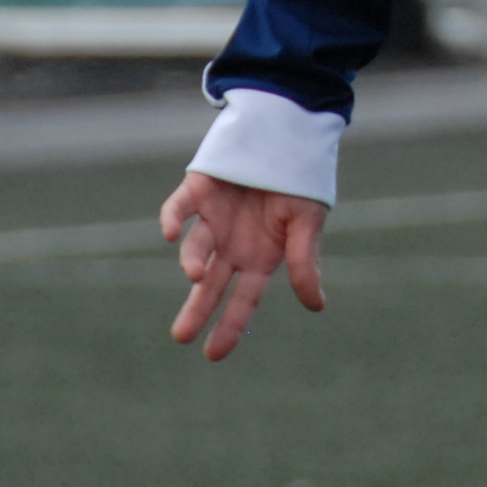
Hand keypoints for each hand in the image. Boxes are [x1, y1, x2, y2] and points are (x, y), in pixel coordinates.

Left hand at [159, 171, 327, 360]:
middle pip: (211, 284)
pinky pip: (180, 207)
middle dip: (197, 309)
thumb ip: (305, 262)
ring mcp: (214, 218)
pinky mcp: (198, 189)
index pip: (243, 299)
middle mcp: (232, 243)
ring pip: (197, 247)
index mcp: (260, 257)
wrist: (288, 133)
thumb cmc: (300, 181)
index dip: (229, 326)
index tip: (213, 354)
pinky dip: (173, 220)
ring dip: (193, 261)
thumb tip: (316, 307)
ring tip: (195, 275)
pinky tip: (170, 234)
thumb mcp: (308, 223)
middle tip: (182, 336)